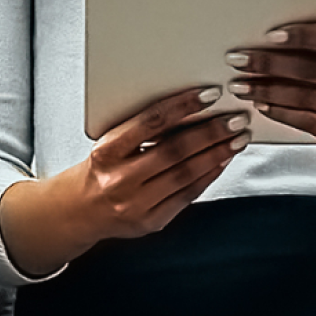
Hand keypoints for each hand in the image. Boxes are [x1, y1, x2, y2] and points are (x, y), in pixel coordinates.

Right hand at [0, 88, 246, 274]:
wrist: (79, 210)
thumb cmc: (100, 167)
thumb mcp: (110, 142)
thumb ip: (142, 129)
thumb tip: (191, 108)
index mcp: (106, 151)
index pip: (151, 122)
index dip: (183, 106)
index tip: (210, 94)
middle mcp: (119, 179)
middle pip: (175, 150)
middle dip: (211, 132)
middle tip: (236, 119)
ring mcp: (135, 204)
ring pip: (186, 174)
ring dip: (217, 154)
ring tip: (236, 139)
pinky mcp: (150, 222)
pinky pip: (187, 196)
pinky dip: (208, 176)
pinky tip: (222, 161)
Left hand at [232, 2, 315, 222]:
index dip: (302, 34)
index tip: (269, 35)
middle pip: (313, 69)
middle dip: (270, 63)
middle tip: (239, 60)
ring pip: (305, 97)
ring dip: (267, 90)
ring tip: (241, 85)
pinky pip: (307, 121)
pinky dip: (280, 112)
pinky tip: (260, 105)